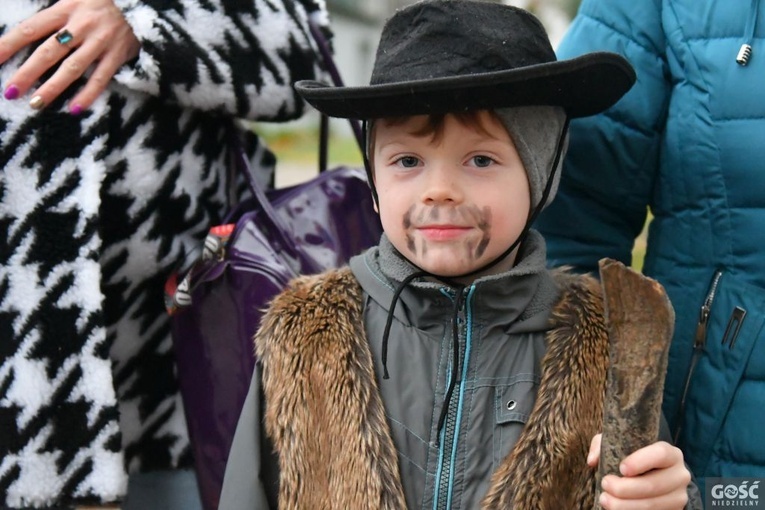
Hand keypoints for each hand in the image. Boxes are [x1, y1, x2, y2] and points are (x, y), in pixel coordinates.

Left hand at [0, 0, 139, 112]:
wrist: (141, 3)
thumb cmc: (102, 2)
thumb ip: (54, 15)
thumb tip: (27, 33)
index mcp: (66, 8)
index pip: (31, 29)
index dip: (9, 45)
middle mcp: (81, 25)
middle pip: (49, 52)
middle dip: (27, 73)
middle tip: (11, 91)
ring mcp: (101, 42)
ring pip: (72, 68)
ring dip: (53, 87)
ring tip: (36, 104)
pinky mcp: (118, 55)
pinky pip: (101, 78)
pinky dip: (88, 94)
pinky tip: (74, 109)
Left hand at [587, 433, 690, 509]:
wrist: (656, 475)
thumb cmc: (633, 457)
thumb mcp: (620, 443)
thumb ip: (603, 445)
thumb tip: (592, 461)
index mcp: (670, 453)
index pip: (660, 454)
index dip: (640, 461)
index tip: (621, 468)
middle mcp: (680, 475)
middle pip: (653, 484)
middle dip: (624, 488)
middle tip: (605, 484)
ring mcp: (679, 496)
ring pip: (652, 505)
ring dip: (624, 505)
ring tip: (605, 500)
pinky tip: (617, 509)